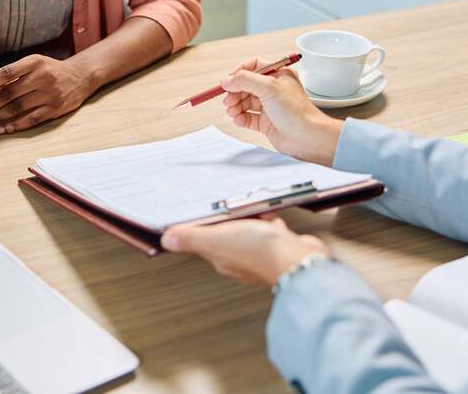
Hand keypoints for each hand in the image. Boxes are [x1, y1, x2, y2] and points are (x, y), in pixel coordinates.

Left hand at [0, 55, 93, 133]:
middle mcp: (42, 77)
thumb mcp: (33, 63)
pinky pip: (30, 120)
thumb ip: (12, 74)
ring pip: (17, 109)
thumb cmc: (49, 70)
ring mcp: (49, 94)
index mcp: (33, 62)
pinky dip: (12, 126)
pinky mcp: (55, 109)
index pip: (5, 73)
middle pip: (8, 94)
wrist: (80, 76)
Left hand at [161, 214, 329, 286]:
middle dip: (230, 220)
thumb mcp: (217, 239)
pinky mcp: (281, 249)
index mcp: (222, 258)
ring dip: (251, 219)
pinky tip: (272, 216)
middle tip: (232, 206)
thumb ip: (192, 238)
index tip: (203, 213)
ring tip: (253, 208)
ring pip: (251, 232)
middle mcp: (240, 260)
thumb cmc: (260, 252)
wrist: (299, 260)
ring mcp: (262, 256)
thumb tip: (168, 240)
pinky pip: (272, 232)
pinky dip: (271, 222)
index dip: (204, 226)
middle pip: (229, 235)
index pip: (206, 240)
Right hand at [221, 58, 343, 164]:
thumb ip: (245, 80)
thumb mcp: (269, 87)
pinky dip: (240, 118)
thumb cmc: (296, 111)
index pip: (254, 66)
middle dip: (235, 91)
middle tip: (228, 99)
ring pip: (245, 102)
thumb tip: (227, 80)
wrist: (307, 137)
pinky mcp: (267, 123)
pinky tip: (238, 119)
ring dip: (235, 105)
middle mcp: (274, 89)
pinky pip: (248, 117)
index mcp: (278, 75)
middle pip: (246, 85)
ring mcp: (270, 106)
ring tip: (232, 110)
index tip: (228, 80)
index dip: (239, 72)